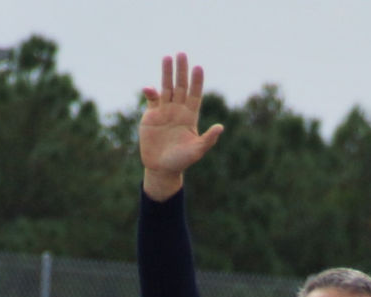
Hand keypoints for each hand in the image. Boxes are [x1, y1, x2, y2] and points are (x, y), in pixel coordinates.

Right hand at [140, 52, 223, 198]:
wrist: (161, 169)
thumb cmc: (181, 161)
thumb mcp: (197, 150)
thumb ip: (208, 139)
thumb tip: (221, 127)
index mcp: (190, 116)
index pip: (194, 94)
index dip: (196, 81)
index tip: (198, 68)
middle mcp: (178, 110)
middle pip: (180, 86)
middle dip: (181, 71)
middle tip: (182, 54)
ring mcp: (164, 111)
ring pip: (166, 88)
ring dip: (166, 73)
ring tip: (167, 57)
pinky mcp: (151, 115)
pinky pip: (152, 99)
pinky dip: (151, 92)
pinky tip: (149, 88)